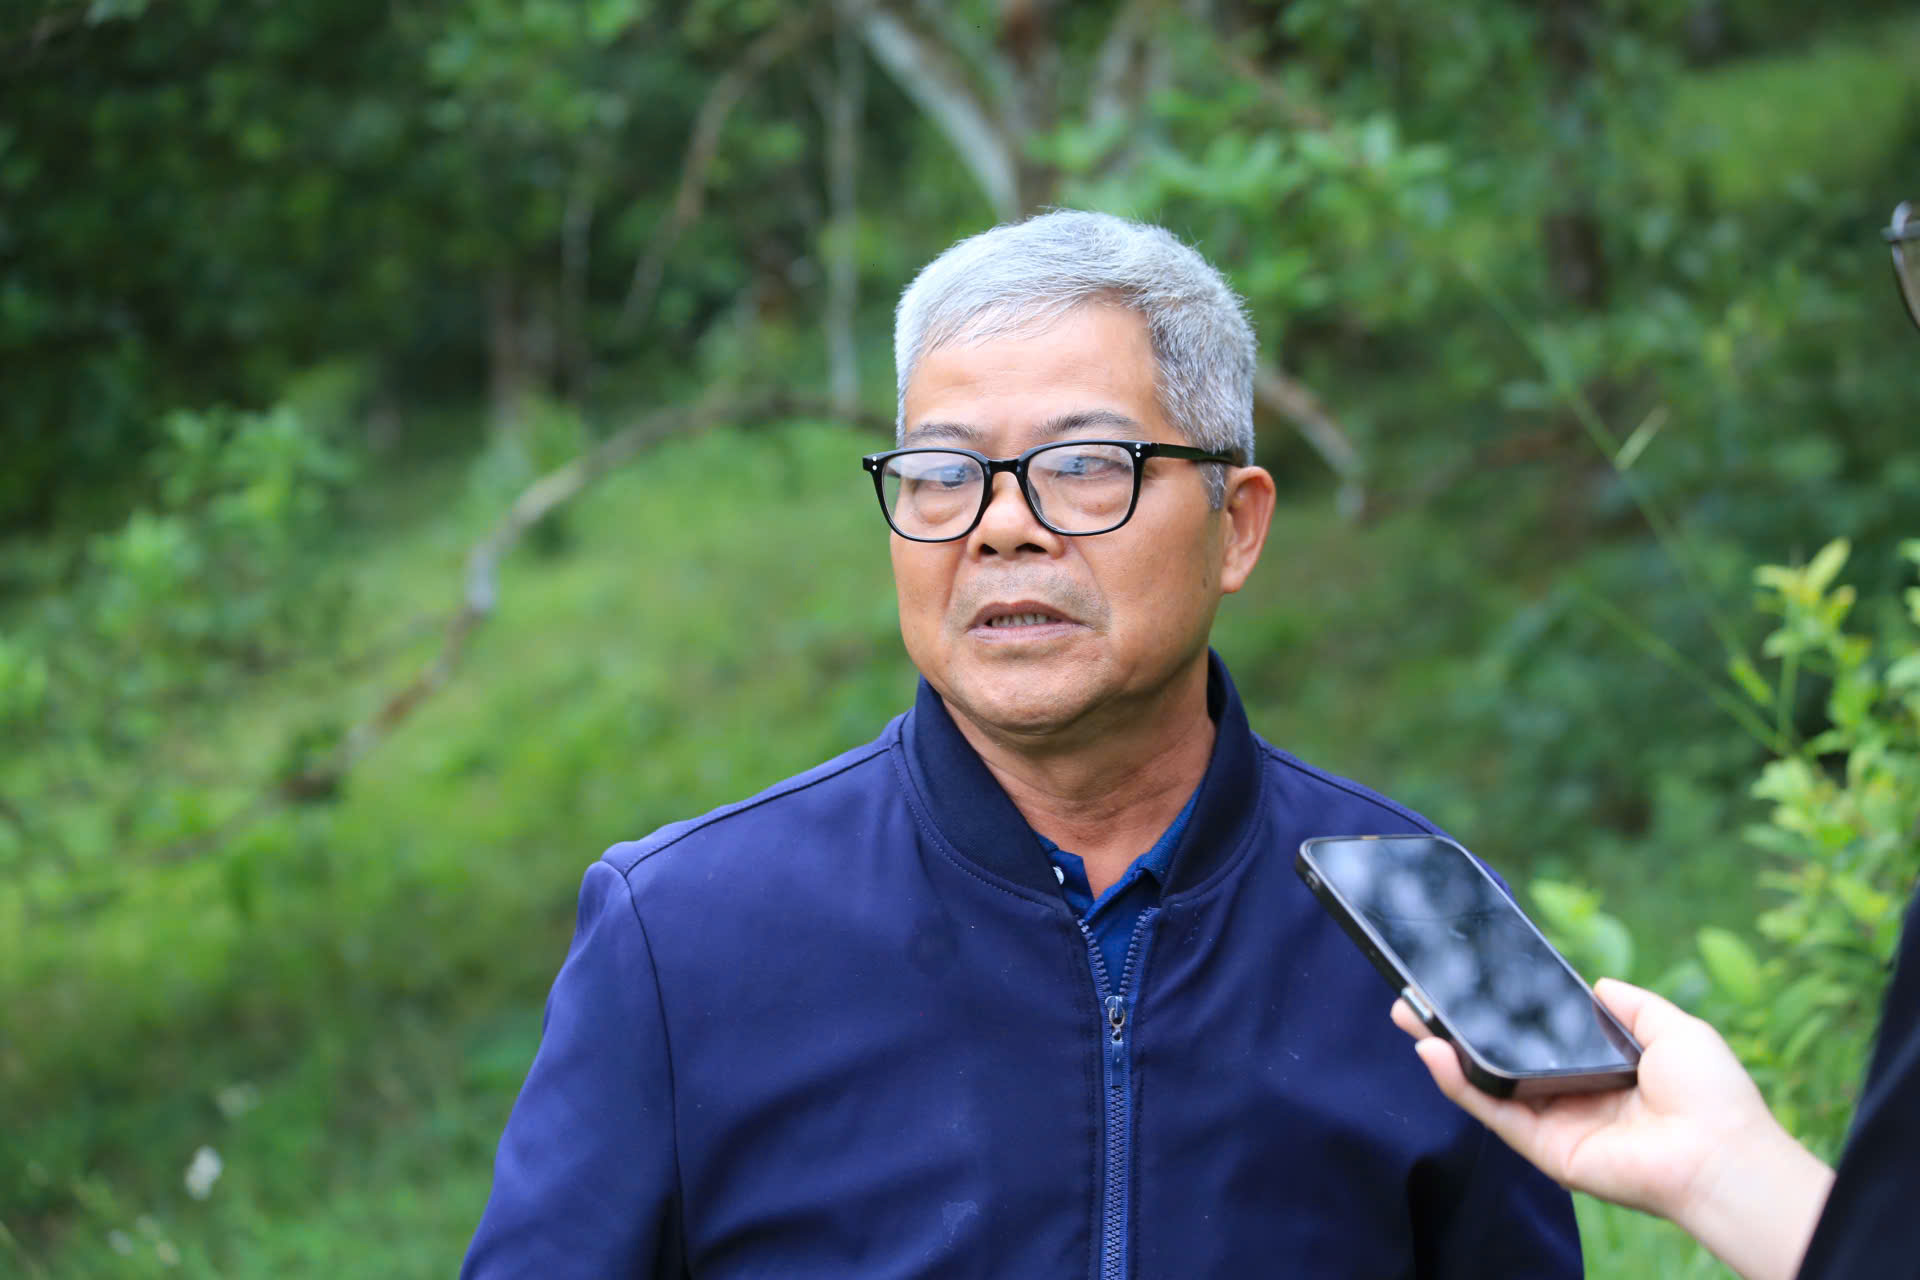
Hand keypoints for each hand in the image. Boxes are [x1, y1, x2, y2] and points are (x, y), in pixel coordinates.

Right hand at [1392, 979, 1833, 1279]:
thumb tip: (1596, 984)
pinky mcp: (1544, 1148)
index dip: (1504, 1012)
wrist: (1722, 1153)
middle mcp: (1571, 1097)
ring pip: (1487, 1084)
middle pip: (1501, 1059)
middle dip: (1458, 1028)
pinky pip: (1493, 1111)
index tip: (1472, 982)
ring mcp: (1554, 1124)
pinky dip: (1459, 1083)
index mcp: (1600, 1071)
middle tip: (1417, 999)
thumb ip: (1631, 1005)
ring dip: (1446, 1051)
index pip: (1538, 1039)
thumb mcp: (1673, 1029)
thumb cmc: (1712, 1094)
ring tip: (1411, 1017)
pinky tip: (1433, 1051)